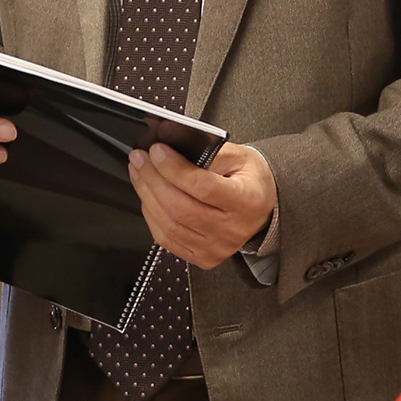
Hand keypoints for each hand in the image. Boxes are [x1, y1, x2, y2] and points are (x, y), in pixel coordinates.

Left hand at [128, 141, 274, 267]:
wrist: (261, 207)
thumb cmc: (249, 179)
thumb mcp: (239, 156)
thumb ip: (209, 151)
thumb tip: (172, 144)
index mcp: (246, 202)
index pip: (203, 187)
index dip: (174, 169)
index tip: (157, 151)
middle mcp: (232, 230)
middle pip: (180, 208)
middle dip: (152, 179)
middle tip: (139, 158)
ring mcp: (216, 248)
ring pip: (169, 225)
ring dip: (147, 196)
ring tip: (139, 172)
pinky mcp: (202, 257)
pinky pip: (167, 239)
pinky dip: (151, 216)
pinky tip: (147, 196)